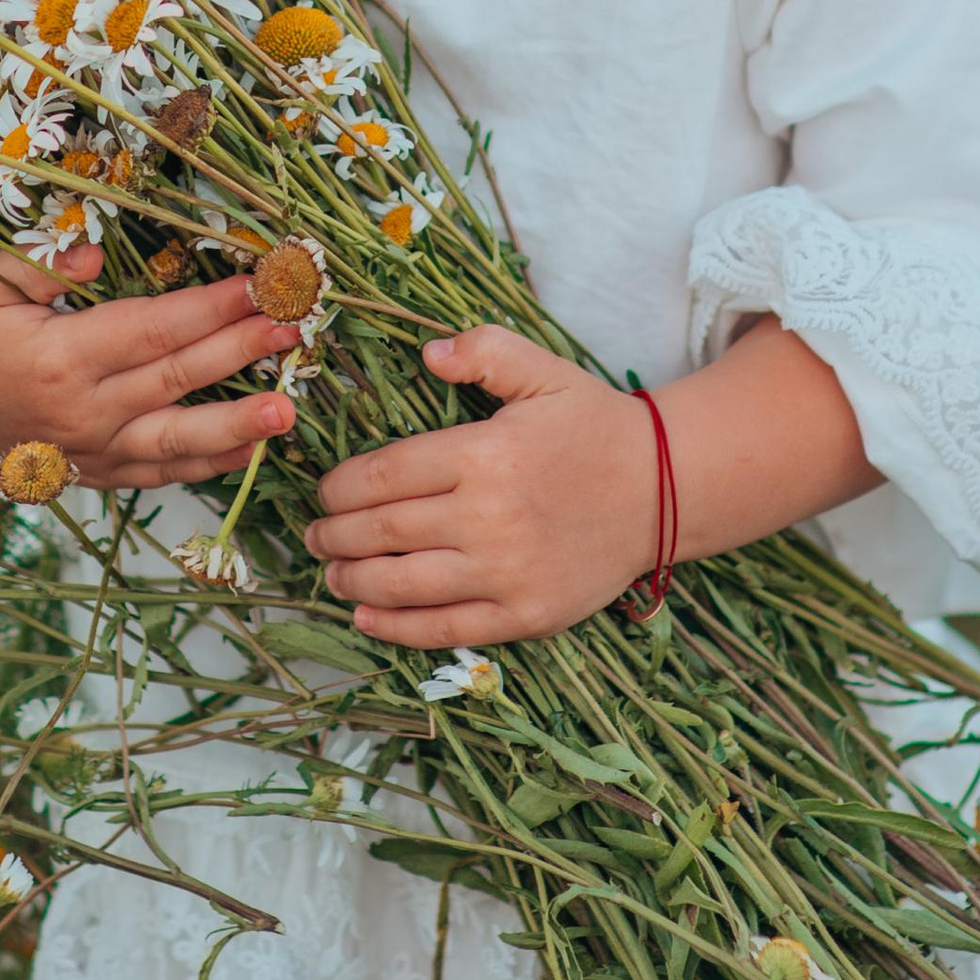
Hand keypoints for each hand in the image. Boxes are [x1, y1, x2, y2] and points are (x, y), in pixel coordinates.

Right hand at [0, 243, 303, 489]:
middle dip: (240, 352)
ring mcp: (88, 449)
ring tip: (287, 414)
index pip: (152, 329)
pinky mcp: (90, 471)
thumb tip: (99, 261)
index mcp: (59, 359)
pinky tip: (248, 452)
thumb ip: (41, 263)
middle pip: (175, 380)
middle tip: (294, 331)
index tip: (259, 286)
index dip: (210, 308)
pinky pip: (155, 475)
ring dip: (236, 428)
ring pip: (173, 442)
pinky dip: (203, 468)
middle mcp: (80, 412)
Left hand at [303, 326, 660, 647]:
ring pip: (401, 585)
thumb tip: (426, 353)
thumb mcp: (543, 370)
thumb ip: (482, 351)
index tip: (325, 493)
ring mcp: (507, 574)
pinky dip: (395, 627)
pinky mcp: (526, 615)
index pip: (381, 477)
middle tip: (314, 535)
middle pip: (381, 532)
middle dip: (333, 536)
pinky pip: (445, 628)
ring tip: (331, 573)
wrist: (666, 490)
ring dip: (351, 581)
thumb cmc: (594, 426)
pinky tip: (365, 615)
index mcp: (484, 454)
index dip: (338, 489)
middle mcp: (489, 518)